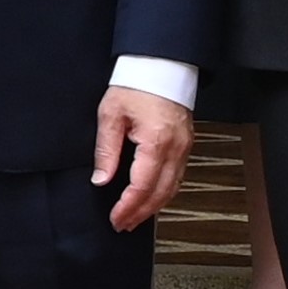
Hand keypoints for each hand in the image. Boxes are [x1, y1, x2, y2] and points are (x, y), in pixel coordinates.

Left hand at [90, 85, 193, 232]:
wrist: (161, 64)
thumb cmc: (136, 83)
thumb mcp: (111, 114)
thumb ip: (106, 150)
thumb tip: (101, 179)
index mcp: (156, 142)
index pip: (142, 186)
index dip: (128, 207)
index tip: (115, 219)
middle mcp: (175, 149)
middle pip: (160, 193)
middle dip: (141, 213)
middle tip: (122, 224)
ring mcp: (184, 147)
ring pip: (172, 188)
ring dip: (154, 207)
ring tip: (134, 218)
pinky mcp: (186, 144)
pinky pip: (178, 177)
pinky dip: (164, 192)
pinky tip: (151, 198)